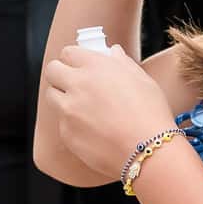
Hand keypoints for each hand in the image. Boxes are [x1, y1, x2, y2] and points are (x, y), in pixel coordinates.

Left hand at [43, 43, 179, 183]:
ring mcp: (68, 110)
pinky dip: (72, 123)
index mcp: (95, 66)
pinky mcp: (66, 133)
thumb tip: (113, 53)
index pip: (68, 52)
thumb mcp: (142, 80)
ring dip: (63, 97)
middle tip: (73, 82)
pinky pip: (62, 123)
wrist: (147, 150)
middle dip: (60, 74)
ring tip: (83, 107)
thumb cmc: (150, 113)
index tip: (79, 64)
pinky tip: (93, 129)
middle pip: (52, 71)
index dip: (74, 58)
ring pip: (52, 96)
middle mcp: (77, 85)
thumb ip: (123, 62)